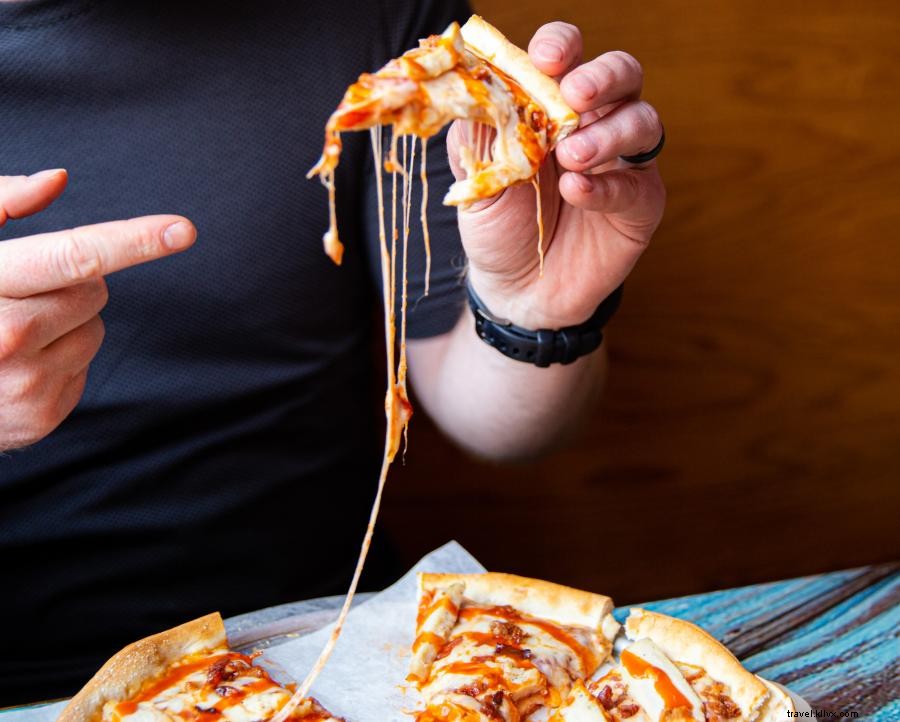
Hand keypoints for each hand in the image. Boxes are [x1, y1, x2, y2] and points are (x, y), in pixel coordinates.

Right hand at [0, 169, 195, 449]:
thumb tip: (57, 179)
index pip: (71, 257)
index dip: (132, 241)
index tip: (182, 230)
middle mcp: (2, 341)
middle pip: (93, 290)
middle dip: (71, 284)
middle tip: (21, 294)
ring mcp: (24, 388)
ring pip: (96, 329)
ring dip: (68, 322)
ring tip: (12, 333)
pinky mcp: (41, 419)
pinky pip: (86, 367)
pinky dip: (61, 359)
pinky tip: (16, 366)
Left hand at [448, 22, 665, 328]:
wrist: (515, 290)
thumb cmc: (497, 225)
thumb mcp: (474, 175)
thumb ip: (480, 129)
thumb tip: (478, 80)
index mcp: (551, 106)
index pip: (566, 56)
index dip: (561, 46)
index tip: (545, 59)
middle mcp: (595, 124)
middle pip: (621, 74)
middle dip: (602, 77)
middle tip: (574, 97)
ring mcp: (623, 163)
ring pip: (643, 121)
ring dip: (608, 132)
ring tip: (572, 157)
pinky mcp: (640, 205)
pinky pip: (637, 184)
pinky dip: (607, 185)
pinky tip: (576, 192)